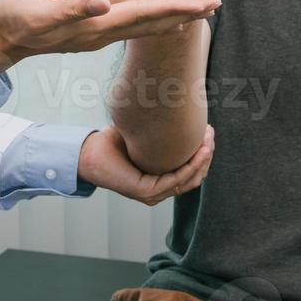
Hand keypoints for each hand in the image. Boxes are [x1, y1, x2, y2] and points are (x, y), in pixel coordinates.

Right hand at [0, 0, 219, 71]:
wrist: (2, 37)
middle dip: (184, 10)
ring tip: (196, 2)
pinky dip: (149, 6)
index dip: (176, 7)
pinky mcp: (91, 19)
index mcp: (98, 27)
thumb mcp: (41, 15)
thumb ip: (71, 8)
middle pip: (153, 19)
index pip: (145, 15)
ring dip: (171, 8)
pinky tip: (159, 3)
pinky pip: (128, 12)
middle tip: (215, 2)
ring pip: (143, 16)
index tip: (204, 3)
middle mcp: (104, 28)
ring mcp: (99, 25)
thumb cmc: (19, 23)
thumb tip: (105, 1)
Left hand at [77, 123, 213, 205]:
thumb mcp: (145, 132)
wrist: (89, 151)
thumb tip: (182, 106)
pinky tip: (198, 150)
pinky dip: (190, 165)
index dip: (204, 153)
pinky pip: (176, 180)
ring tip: (208, 139)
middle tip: (211, 133)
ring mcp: (154, 194)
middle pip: (195, 175)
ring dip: (202, 159)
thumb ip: (163, 127)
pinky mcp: (146, 192)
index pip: (192, 171)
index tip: (209, 131)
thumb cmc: (114, 141)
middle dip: (207, 154)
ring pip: (189, 179)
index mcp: (161, 179)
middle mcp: (160, 189)